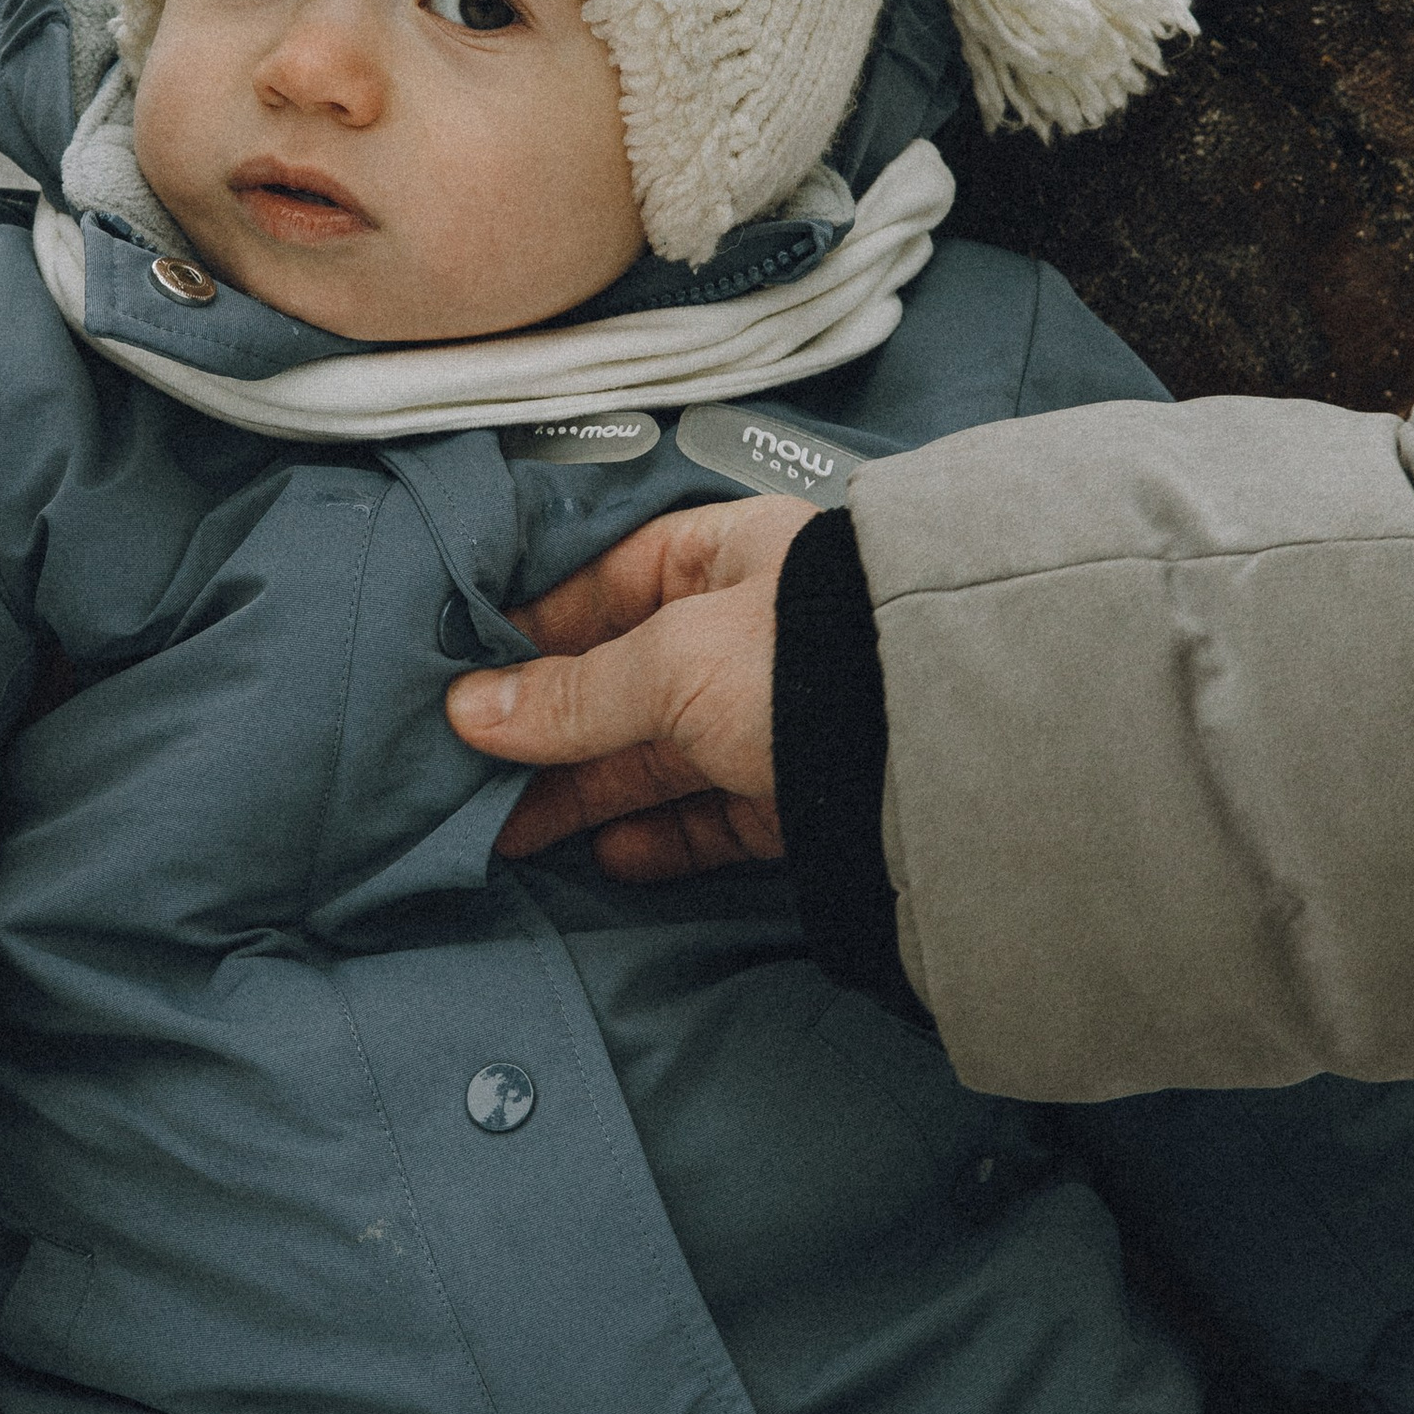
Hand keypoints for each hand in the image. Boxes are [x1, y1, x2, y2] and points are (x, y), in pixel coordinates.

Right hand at [445, 492, 816, 878]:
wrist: (944, 752)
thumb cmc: (821, 659)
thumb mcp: (676, 660)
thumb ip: (575, 692)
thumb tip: (473, 709)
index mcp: (730, 558)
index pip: (612, 581)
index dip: (540, 626)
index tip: (473, 673)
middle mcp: (750, 634)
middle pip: (625, 681)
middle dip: (550, 729)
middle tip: (470, 770)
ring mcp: (771, 718)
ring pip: (658, 756)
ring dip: (585, 793)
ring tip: (507, 829)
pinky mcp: (793, 795)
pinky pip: (707, 817)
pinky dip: (655, 839)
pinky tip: (607, 855)